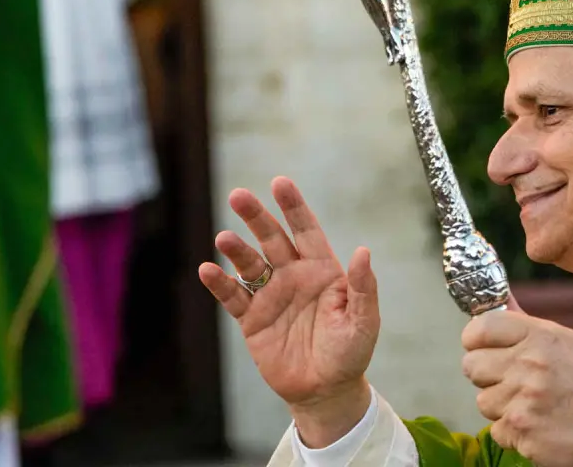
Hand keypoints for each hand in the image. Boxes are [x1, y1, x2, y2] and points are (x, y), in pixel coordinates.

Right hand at [198, 176, 378, 446]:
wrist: (326, 389)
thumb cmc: (351, 352)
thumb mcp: (363, 319)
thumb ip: (362, 286)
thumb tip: (363, 251)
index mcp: (323, 270)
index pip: (306, 230)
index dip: (293, 207)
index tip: (280, 182)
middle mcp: (294, 276)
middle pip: (272, 239)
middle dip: (256, 217)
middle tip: (238, 195)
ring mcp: (271, 296)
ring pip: (249, 264)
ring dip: (236, 249)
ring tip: (224, 237)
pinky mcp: (252, 320)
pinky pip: (233, 297)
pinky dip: (220, 283)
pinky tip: (208, 269)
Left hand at [461, 311, 572, 466]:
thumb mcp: (564, 342)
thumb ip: (525, 323)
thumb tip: (496, 298)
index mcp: (540, 336)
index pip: (481, 327)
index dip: (474, 339)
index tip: (480, 347)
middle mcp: (530, 363)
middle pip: (471, 365)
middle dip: (486, 376)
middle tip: (509, 381)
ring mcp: (523, 397)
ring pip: (482, 400)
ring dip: (500, 406)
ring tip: (529, 404)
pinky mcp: (519, 428)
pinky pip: (495, 428)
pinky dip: (510, 430)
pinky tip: (534, 423)